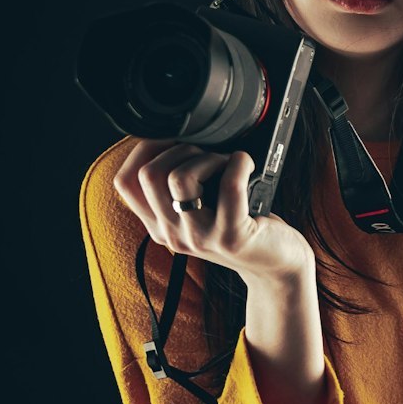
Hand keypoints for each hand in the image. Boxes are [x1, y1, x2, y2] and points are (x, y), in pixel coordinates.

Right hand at [113, 139, 315, 286]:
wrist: (277, 265)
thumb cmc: (242, 226)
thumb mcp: (199, 211)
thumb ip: (179, 189)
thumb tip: (173, 138)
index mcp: (159, 225)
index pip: (125, 182)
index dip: (143, 149)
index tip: (171, 138)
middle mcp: (172, 235)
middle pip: (148, 175)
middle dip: (178, 149)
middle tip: (207, 154)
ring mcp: (199, 238)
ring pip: (179, 178)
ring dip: (206, 157)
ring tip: (226, 163)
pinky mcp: (232, 236)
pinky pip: (229, 186)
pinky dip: (239, 163)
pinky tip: (246, 163)